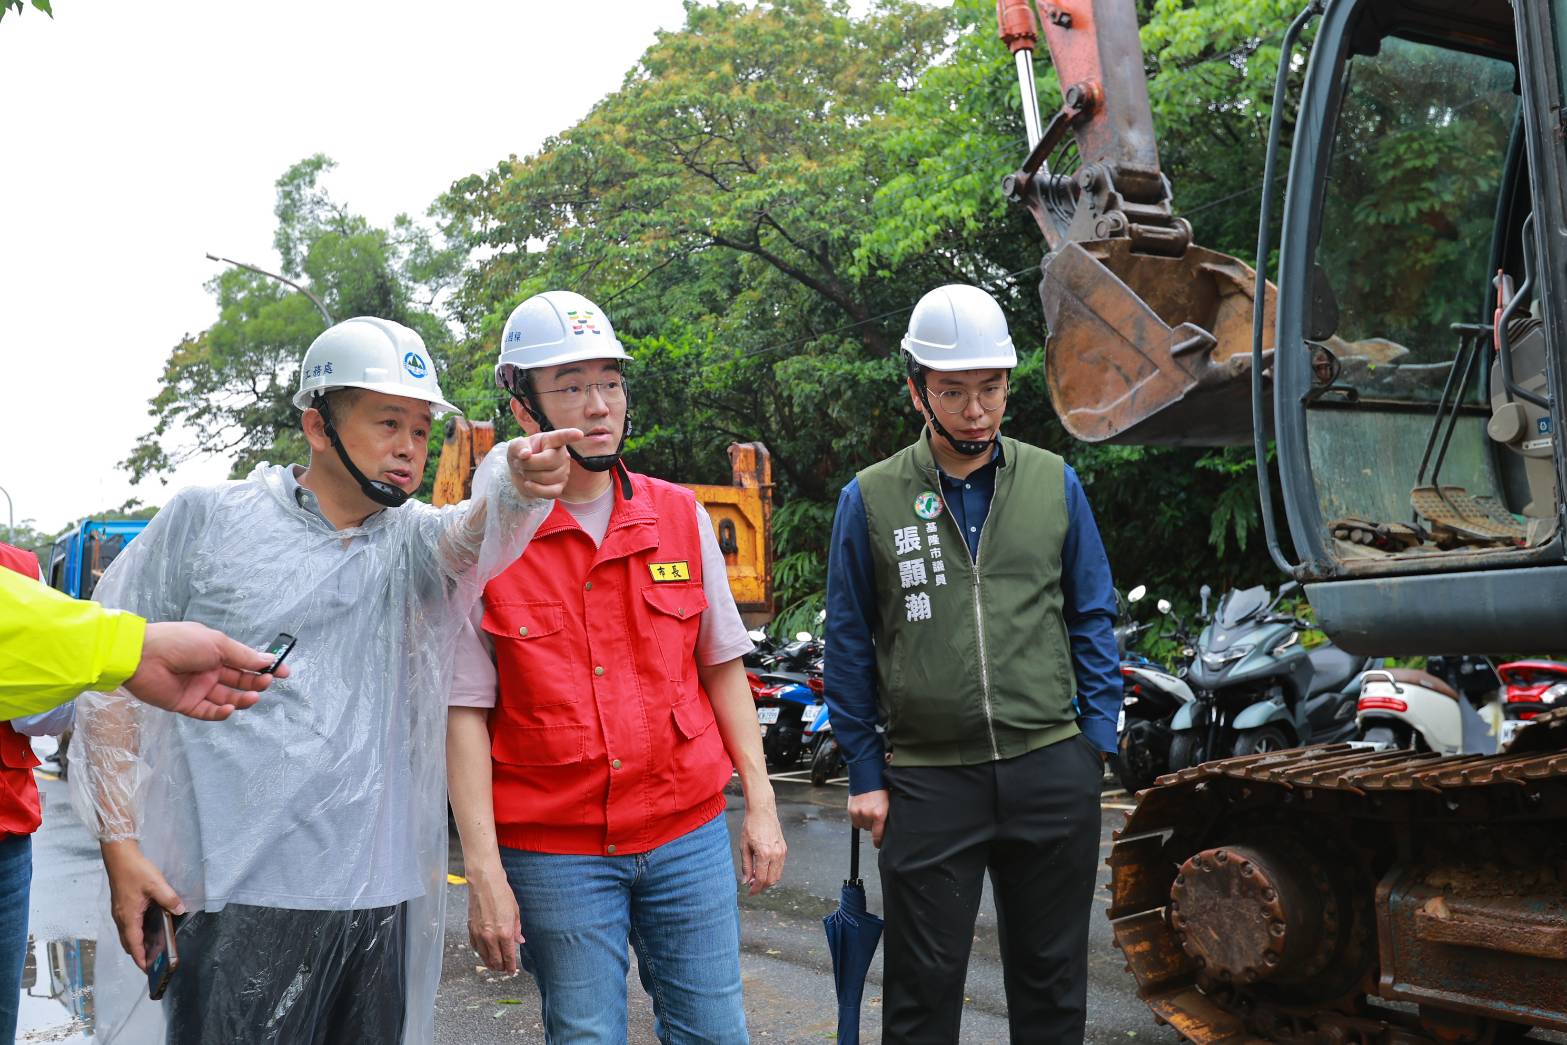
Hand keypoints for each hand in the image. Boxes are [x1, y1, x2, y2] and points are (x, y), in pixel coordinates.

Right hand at [101, 840, 184, 969]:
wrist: (119, 856)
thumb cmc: (136, 871)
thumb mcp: (156, 884)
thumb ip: (169, 899)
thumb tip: (180, 910)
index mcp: (128, 917)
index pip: (134, 944)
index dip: (141, 958)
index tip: (148, 970)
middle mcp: (121, 918)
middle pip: (129, 943)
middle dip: (140, 954)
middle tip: (154, 962)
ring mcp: (119, 912)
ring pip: (127, 935)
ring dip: (137, 944)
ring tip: (153, 949)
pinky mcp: (121, 906)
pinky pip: (127, 926)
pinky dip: (136, 933)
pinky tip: (148, 929)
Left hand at [127, 622, 287, 720]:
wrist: (143, 656)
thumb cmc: (180, 642)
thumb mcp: (217, 644)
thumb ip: (243, 656)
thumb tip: (268, 659)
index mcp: (216, 652)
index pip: (245, 662)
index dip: (263, 667)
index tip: (283, 672)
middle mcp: (209, 670)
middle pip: (239, 681)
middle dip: (255, 682)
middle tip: (266, 683)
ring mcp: (197, 688)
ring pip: (227, 698)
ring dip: (242, 699)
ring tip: (253, 697)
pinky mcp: (186, 704)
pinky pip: (208, 712)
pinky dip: (221, 712)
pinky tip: (230, 708)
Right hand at [465, 861, 522, 972]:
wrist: (485, 882)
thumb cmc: (502, 893)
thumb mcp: (515, 911)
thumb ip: (517, 929)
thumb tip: (520, 941)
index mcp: (505, 932)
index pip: (508, 956)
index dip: (510, 966)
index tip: (512, 971)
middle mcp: (491, 936)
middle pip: (495, 960)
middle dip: (500, 967)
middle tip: (504, 969)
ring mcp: (479, 934)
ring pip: (484, 956)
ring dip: (490, 962)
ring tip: (495, 964)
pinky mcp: (471, 929)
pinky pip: (475, 947)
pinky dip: (480, 952)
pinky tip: (484, 953)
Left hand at [507, 429, 585, 499]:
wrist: (519, 473)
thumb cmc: (520, 455)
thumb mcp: (515, 446)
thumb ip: (518, 447)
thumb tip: (525, 454)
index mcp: (551, 440)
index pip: (562, 437)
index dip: (570, 435)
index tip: (579, 434)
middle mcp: (562, 455)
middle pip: (550, 461)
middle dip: (529, 464)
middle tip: (520, 463)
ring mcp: (563, 472)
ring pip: (549, 477)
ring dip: (530, 476)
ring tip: (525, 472)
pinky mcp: (560, 487)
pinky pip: (552, 492)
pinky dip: (536, 490)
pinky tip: (529, 484)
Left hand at [739, 799, 786, 895]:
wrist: (762, 810)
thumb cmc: (750, 826)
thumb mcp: (744, 846)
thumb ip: (745, 866)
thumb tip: (745, 881)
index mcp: (764, 854)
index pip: (761, 879)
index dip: (755, 889)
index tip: (749, 893)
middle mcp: (776, 854)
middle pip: (771, 880)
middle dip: (761, 886)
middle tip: (751, 884)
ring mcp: (782, 852)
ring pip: (777, 875)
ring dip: (767, 880)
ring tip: (755, 876)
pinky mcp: (784, 848)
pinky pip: (780, 866)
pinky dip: (772, 871)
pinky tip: (762, 868)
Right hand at [847, 789, 889, 848]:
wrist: (868, 776)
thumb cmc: (880, 789)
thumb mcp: (888, 803)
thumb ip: (886, 817)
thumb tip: (887, 830)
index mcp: (880, 814)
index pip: (878, 836)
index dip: (878, 842)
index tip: (879, 844)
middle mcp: (868, 815)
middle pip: (869, 830)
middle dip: (872, 825)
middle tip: (875, 815)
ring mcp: (858, 812)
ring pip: (862, 826)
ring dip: (865, 821)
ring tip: (868, 810)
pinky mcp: (851, 810)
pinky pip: (855, 821)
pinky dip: (858, 818)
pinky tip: (862, 810)